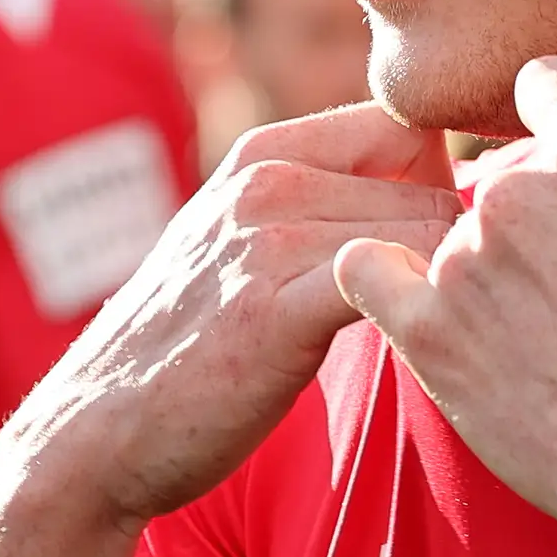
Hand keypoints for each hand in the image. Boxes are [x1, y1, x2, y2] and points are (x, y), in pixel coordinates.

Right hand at [23, 101, 463, 521]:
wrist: (98, 431)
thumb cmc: (189, 348)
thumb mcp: (240, 243)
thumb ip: (319, 204)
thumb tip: (435, 192)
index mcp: (260, 155)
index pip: (404, 125)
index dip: (444, 183)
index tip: (443, 251)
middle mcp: (263, 182)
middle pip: (430, 182)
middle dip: (457, 245)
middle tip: (456, 311)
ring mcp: (266, 240)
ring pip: (427, 232)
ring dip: (446, 288)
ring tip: (437, 339)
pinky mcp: (276, 310)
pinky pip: (394, 282)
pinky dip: (422, 314)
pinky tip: (411, 355)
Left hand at [332, 58, 556, 556]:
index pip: (548, 82)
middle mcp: (516, 193)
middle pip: (508, 164)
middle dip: (546, 202)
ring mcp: (462, 260)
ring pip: (459, 226)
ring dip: (494, 259)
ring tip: (552, 330)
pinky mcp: (425, 327)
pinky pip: (368, 270)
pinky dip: (386, 276)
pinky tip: (419, 299)